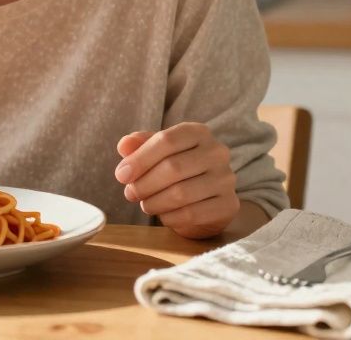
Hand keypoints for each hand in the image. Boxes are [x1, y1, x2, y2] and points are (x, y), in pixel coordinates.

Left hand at [114, 122, 237, 239]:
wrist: (205, 199)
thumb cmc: (176, 169)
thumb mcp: (156, 152)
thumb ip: (138, 146)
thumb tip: (124, 145)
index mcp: (198, 132)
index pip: (166, 140)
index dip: (140, 159)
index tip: (121, 175)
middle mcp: (217, 152)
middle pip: (173, 167)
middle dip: (144, 184)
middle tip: (130, 194)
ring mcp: (226, 179)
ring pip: (181, 193)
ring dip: (154, 202)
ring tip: (145, 204)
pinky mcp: (229, 205)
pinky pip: (191, 214)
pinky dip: (170, 217)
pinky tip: (164, 215)